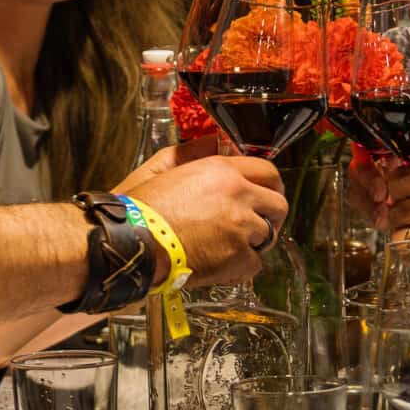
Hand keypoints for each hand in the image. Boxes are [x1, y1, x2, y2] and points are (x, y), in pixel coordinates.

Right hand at [126, 153, 286, 286]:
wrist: (130, 246)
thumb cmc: (139, 210)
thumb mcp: (160, 167)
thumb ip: (192, 151)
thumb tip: (213, 142)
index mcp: (221, 172)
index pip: (267, 172)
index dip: (269, 184)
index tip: (265, 194)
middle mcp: (238, 197)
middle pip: (278, 204)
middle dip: (270, 214)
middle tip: (257, 222)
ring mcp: (241, 229)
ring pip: (268, 235)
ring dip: (253, 241)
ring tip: (229, 245)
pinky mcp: (238, 259)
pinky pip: (256, 264)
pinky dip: (242, 267)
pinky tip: (223, 263)